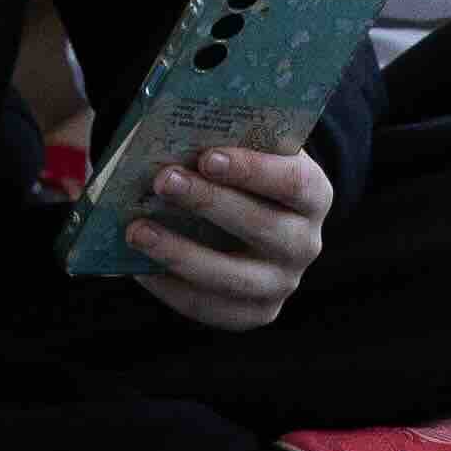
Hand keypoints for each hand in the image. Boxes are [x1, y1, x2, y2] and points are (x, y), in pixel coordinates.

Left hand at [115, 138, 332, 331]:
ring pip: (232, 276)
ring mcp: (282, 283)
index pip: (292, 183)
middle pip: (261, 226)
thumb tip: (175, 137)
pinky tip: (140, 266)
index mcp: (313, 195)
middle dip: (208, 203)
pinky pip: (210, 306)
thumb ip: (229, 144)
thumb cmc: (246, 176)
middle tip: (163, 181)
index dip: (252, 170)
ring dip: (180, 253)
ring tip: (137, 231)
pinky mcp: (255, 313)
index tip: (207, 157)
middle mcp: (305, 243)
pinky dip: (172, 287)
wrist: (259, 220)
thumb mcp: (252, 153)